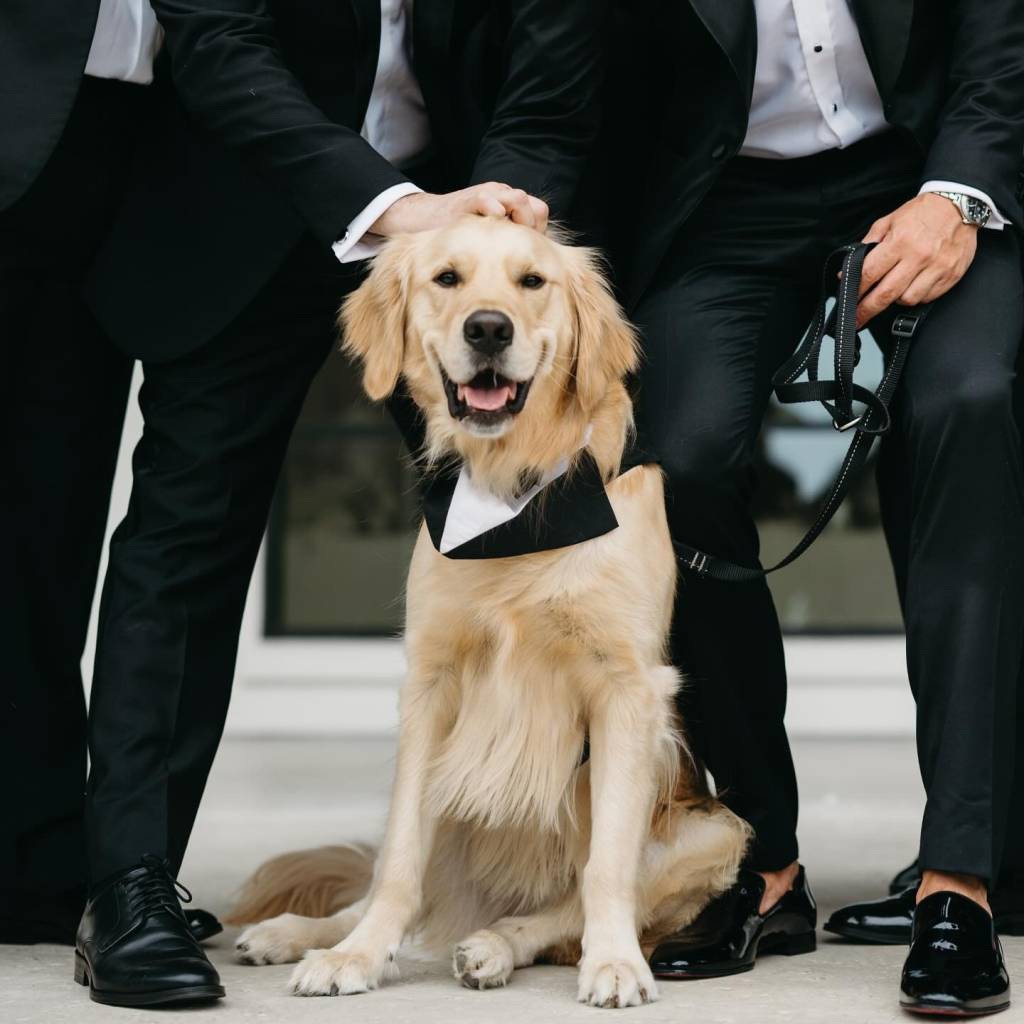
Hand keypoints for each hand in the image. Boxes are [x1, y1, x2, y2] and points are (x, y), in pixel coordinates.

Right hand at [370, 182, 548, 236]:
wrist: (423, 222)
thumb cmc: (457, 238)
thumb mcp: (486, 245)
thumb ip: (508, 250)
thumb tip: (532, 270)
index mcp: (510, 210)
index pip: (539, 214)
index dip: (538, 231)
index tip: (530, 249)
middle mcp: (501, 200)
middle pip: (534, 207)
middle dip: (532, 227)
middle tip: (522, 245)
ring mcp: (485, 197)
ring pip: (517, 199)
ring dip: (518, 216)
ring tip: (508, 233)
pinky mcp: (466, 200)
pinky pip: (485, 198)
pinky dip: (493, 206)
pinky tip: (495, 217)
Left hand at [855, 193, 977, 327]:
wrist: (960, 204)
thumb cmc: (921, 213)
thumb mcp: (888, 221)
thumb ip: (868, 245)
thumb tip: (848, 270)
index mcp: (899, 242)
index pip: (869, 274)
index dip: (855, 290)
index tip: (848, 300)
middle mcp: (918, 256)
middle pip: (886, 294)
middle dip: (867, 310)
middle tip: (857, 320)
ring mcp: (937, 267)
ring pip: (907, 300)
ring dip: (895, 301)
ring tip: (891, 293)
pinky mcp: (951, 275)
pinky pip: (927, 297)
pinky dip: (916, 297)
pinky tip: (911, 287)